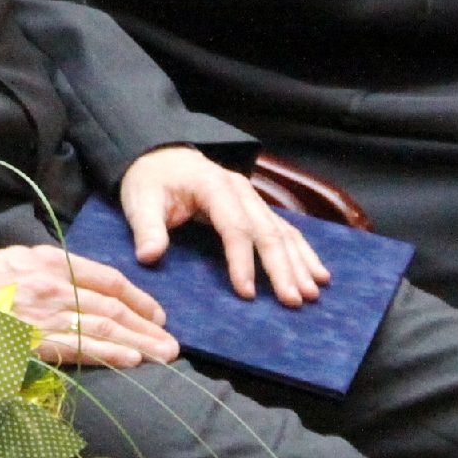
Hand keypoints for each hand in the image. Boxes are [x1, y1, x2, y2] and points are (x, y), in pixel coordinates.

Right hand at [0, 242, 179, 367]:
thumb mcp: (14, 260)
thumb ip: (48, 268)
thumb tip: (78, 282)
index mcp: (51, 260)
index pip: (108, 278)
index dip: (138, 298)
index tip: (157, 314)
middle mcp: (55, 284)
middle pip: (114, 305)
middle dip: (147, 326)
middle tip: (172, 343)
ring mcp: (46, 313)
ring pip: (105, 327)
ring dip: (139, 343)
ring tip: (163, 356)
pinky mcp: (35, 340)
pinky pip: (81, 347)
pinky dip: (110, 354)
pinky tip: (132, 362)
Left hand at [119, 146, 329, 306]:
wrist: (160, 157)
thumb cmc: (150, 181)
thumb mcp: (140, 201)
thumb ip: (146, 228)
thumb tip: (149, 256)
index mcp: (213, 186)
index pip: (234, 226)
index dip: (242, 261)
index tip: (247, 293)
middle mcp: (240, 190)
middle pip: (267, 231)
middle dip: (281, 267)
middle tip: (293, 300)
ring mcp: (251, 197)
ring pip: (282, 231)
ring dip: (299, 262)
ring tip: (313, 292)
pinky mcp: (255, 207)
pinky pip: (285, 229)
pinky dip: (302, 252)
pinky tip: (317, 273)